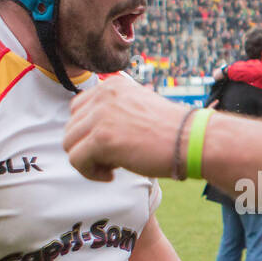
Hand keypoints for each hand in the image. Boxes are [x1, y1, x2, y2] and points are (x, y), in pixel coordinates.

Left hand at [63, 74, 188, 181]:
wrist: (192, 140)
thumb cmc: (171, 131)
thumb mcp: (139, 108)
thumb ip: (114, 111)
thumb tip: (90, 133)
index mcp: (112, 85)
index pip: (77, 109)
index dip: (89, 133)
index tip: (110, 146)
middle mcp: (103, 95)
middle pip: (71, 128)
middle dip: (87, 148)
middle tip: (111, 161)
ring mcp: (101, 116)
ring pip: (69, 144)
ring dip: (87, 161)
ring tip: (111, 168)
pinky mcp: (102, 139)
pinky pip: (77, 160)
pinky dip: (90, 173)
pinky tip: (112, 175)